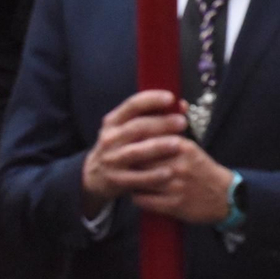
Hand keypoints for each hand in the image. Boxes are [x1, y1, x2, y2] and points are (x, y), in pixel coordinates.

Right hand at [81, 90, 190, 217]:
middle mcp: (110, 139)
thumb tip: (182, 105)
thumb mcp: (131, 127)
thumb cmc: (124, 145)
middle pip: (136, 128)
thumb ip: (156, 115)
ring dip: (157, 147)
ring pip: (135, 152)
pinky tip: (168, 172)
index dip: (152, 100)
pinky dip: (152, 176)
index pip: (132, 105)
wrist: (96, 175)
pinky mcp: (115, 180)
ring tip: (178, 144)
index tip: (171, 98)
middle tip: (182, 122)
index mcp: (114, 121)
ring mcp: (111, 160)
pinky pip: (135, 178)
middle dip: (161, 124)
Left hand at [129, 137, 233, 224]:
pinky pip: (143, 200)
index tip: (128, 149)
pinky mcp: (173, 205)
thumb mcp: (190, 149)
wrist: (225, 196)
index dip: (134, 146)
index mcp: (183, 147)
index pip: (148, 142)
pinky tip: (140, 194)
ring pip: (139, 182)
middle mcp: (179, 165)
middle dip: (130, 164)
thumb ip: (168, 140)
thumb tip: (141, 133)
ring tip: (131, 180)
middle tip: (125, 166)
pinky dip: (137, 197)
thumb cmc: (202, 171)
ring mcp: (176, 186)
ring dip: (132, 182)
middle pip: (141, 162)